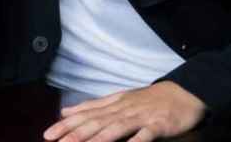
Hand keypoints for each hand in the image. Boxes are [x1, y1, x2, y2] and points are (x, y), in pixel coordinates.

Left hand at [43, 82, 205, 141]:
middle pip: (97, 122)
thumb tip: (65, 111)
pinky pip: (146, 134)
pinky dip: (136, 140)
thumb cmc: (148, 99)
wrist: (182, 92)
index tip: (48, 135)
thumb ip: (92, 106)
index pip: (85, 115)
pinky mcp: (159, 124)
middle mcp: (123, 109)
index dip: (66, 125)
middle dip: (76, 133)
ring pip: (117, 127)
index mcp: (113, 104)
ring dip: (100, 138)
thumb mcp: (118, 99)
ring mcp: (141, 116)